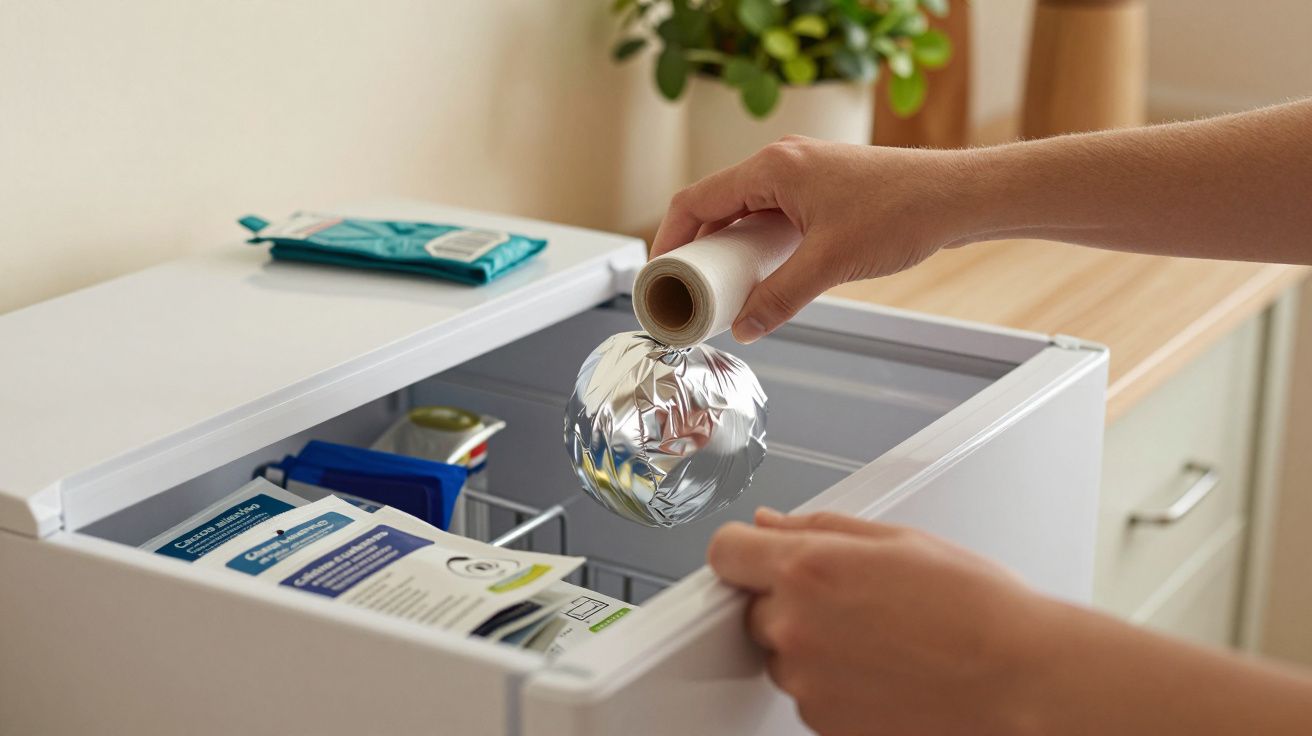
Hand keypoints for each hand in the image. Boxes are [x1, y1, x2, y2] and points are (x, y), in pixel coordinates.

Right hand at [652, 137, 978, 343]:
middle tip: (688, 289)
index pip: (695, 200)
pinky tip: (762, 272)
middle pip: (714, 205)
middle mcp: (781, 162)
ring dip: (727, 247)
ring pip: (743, 211)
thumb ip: (780, 298)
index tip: (659, 275)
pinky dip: (755, 242)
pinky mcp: (820, 188)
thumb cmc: (902, 212)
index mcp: (772, 168)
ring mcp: (801, 173)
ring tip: (722, 288)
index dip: (668, 240)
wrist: (956, 197)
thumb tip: (746, 327)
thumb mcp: (829, 264)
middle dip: (696, 248)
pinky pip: (769, 213)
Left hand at [708, 508, 1051, 735]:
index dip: (743, 548)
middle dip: (788, 600)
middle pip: (755, 607)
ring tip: (882, 637)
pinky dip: (834, 683)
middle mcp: (795, 627)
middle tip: (852, 599)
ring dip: (813, 644)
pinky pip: (809, 694)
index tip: (756, 551)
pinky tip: (886, 669)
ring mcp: (806, 682)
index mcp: (807, 569)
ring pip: (784, 654)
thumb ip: (819, 528)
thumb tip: (771, 525)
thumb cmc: (976, 609)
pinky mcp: (823, 723)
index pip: (725, 550)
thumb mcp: (899, 540)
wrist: (1020, 682)